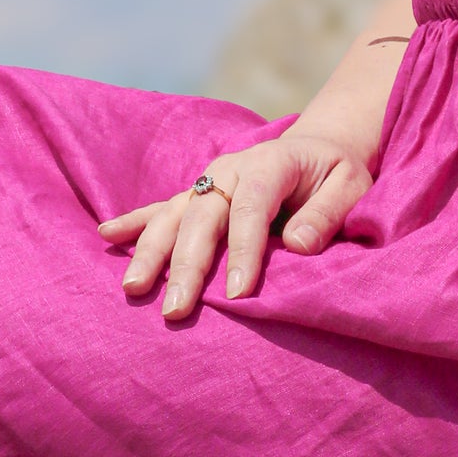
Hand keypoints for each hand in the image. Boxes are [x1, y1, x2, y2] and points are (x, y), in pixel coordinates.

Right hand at [98, 124, 375, 320]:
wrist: (318, 147)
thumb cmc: (337, 172)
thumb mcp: (352, 185)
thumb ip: (327, 212)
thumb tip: (299, 245)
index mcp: (270, 164)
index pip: (252, 207)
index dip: (244, 250)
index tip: (239, 294)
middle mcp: (232, 169)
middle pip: (203, 217)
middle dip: (187, 265)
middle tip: (175, 309)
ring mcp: (210, 180)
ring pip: (174, 215)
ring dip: (151, 251)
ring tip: (133, 289)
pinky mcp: (198, 193)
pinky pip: (161, 207)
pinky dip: (134, 221)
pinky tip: (105, 234)